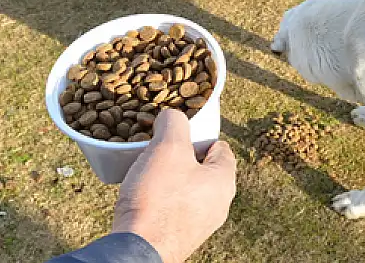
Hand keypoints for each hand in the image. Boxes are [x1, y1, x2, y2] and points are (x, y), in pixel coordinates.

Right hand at [112, 110, 236, 262]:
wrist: (139, 250)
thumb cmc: (158, 197)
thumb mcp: (167, 147)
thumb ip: (174, 123)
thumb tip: (172, 115)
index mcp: (225, 180)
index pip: (220, 147)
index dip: (196, 136)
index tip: (174, 136)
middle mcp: (219, 204)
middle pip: (202, 168)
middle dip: (179, 157)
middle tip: (157, 154)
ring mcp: (202, 224)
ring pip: (187, 189)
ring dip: (168, 178)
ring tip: (146, 174)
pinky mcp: (181, 237)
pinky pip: (175, 209)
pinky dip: (161, 200)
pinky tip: (144, 198)